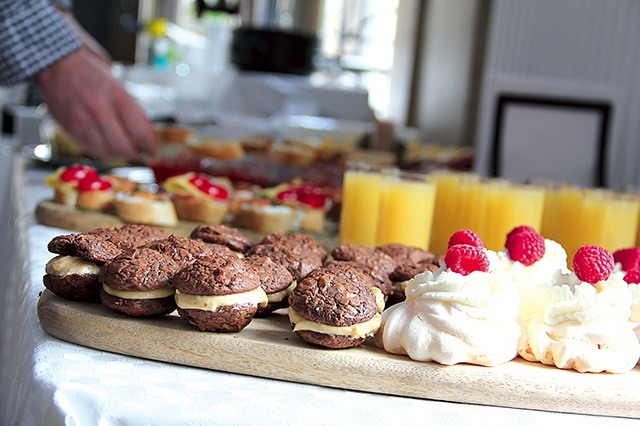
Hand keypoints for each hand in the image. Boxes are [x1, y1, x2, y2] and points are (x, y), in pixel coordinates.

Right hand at [35, 47, 156, 160]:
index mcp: (117, 96)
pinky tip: (107, 145)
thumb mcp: (119, 87)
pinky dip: (103, 151)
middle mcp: (99, 110)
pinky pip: (91, 149)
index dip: (149, 146)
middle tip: (139, 152)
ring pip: (107, 152)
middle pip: (124, 148)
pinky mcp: (70, 128)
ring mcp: (83, 121)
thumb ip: (134, 111)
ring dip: (119, 154)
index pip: (139, 133)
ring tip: (123, 148)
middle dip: (135, 153)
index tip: (152, 150)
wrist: (57, 65)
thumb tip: (148, 134)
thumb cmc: (91, 74)